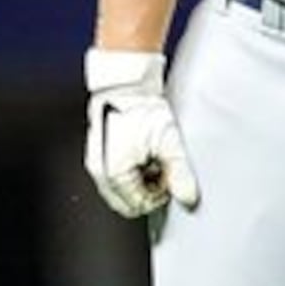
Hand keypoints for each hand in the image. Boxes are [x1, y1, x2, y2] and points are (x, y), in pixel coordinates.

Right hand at [84, 48, 199, 217]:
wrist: (125, 80)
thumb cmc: (141, 105)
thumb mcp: (168, 141)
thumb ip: (180, 172)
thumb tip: (188, 196)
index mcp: (113, 174)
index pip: (139, 205)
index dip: (160, 195)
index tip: (172, 179)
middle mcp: (100, 171)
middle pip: (127, 200)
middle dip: (149, 190)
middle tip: (164, 170)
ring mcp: (97, 159)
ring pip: (121, 187)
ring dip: (141, 179)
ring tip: (156, 157)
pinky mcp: (99, 148)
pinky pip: (115, 171)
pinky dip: (131, 168)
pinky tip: (144, 151)